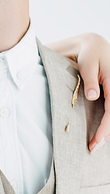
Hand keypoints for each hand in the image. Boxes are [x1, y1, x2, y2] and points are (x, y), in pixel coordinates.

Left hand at [74, 34, 109, 150]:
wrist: (93, 45)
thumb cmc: (89, 53)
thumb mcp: (87, 64)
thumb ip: (89, 80)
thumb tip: (93, 97)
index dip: (105, 127)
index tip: (97, 140)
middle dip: (106, 134)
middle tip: (93, 148)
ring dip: (108, 131)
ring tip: (96, 144)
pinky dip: (108, 123)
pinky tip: (102, 133)